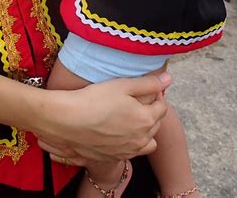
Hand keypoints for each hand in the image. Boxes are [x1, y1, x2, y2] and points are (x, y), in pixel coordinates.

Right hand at [34, 72, 170, 165]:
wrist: (68, 121)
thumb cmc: (95, 99)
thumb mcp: (123, 85)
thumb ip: (148, 83)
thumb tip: (168, 80)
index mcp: (146, 119)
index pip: (162, 107)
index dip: (155, 95)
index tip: (143, 88)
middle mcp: (141, 139)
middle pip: (156, 124)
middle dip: (150, 111)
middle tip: (134, 99)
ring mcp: (128, 151)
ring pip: (147, 142)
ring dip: (144, 130)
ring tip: (129, 117)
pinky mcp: (115, 157)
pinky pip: (132, 151)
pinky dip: (131, 141)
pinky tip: (117, 130)